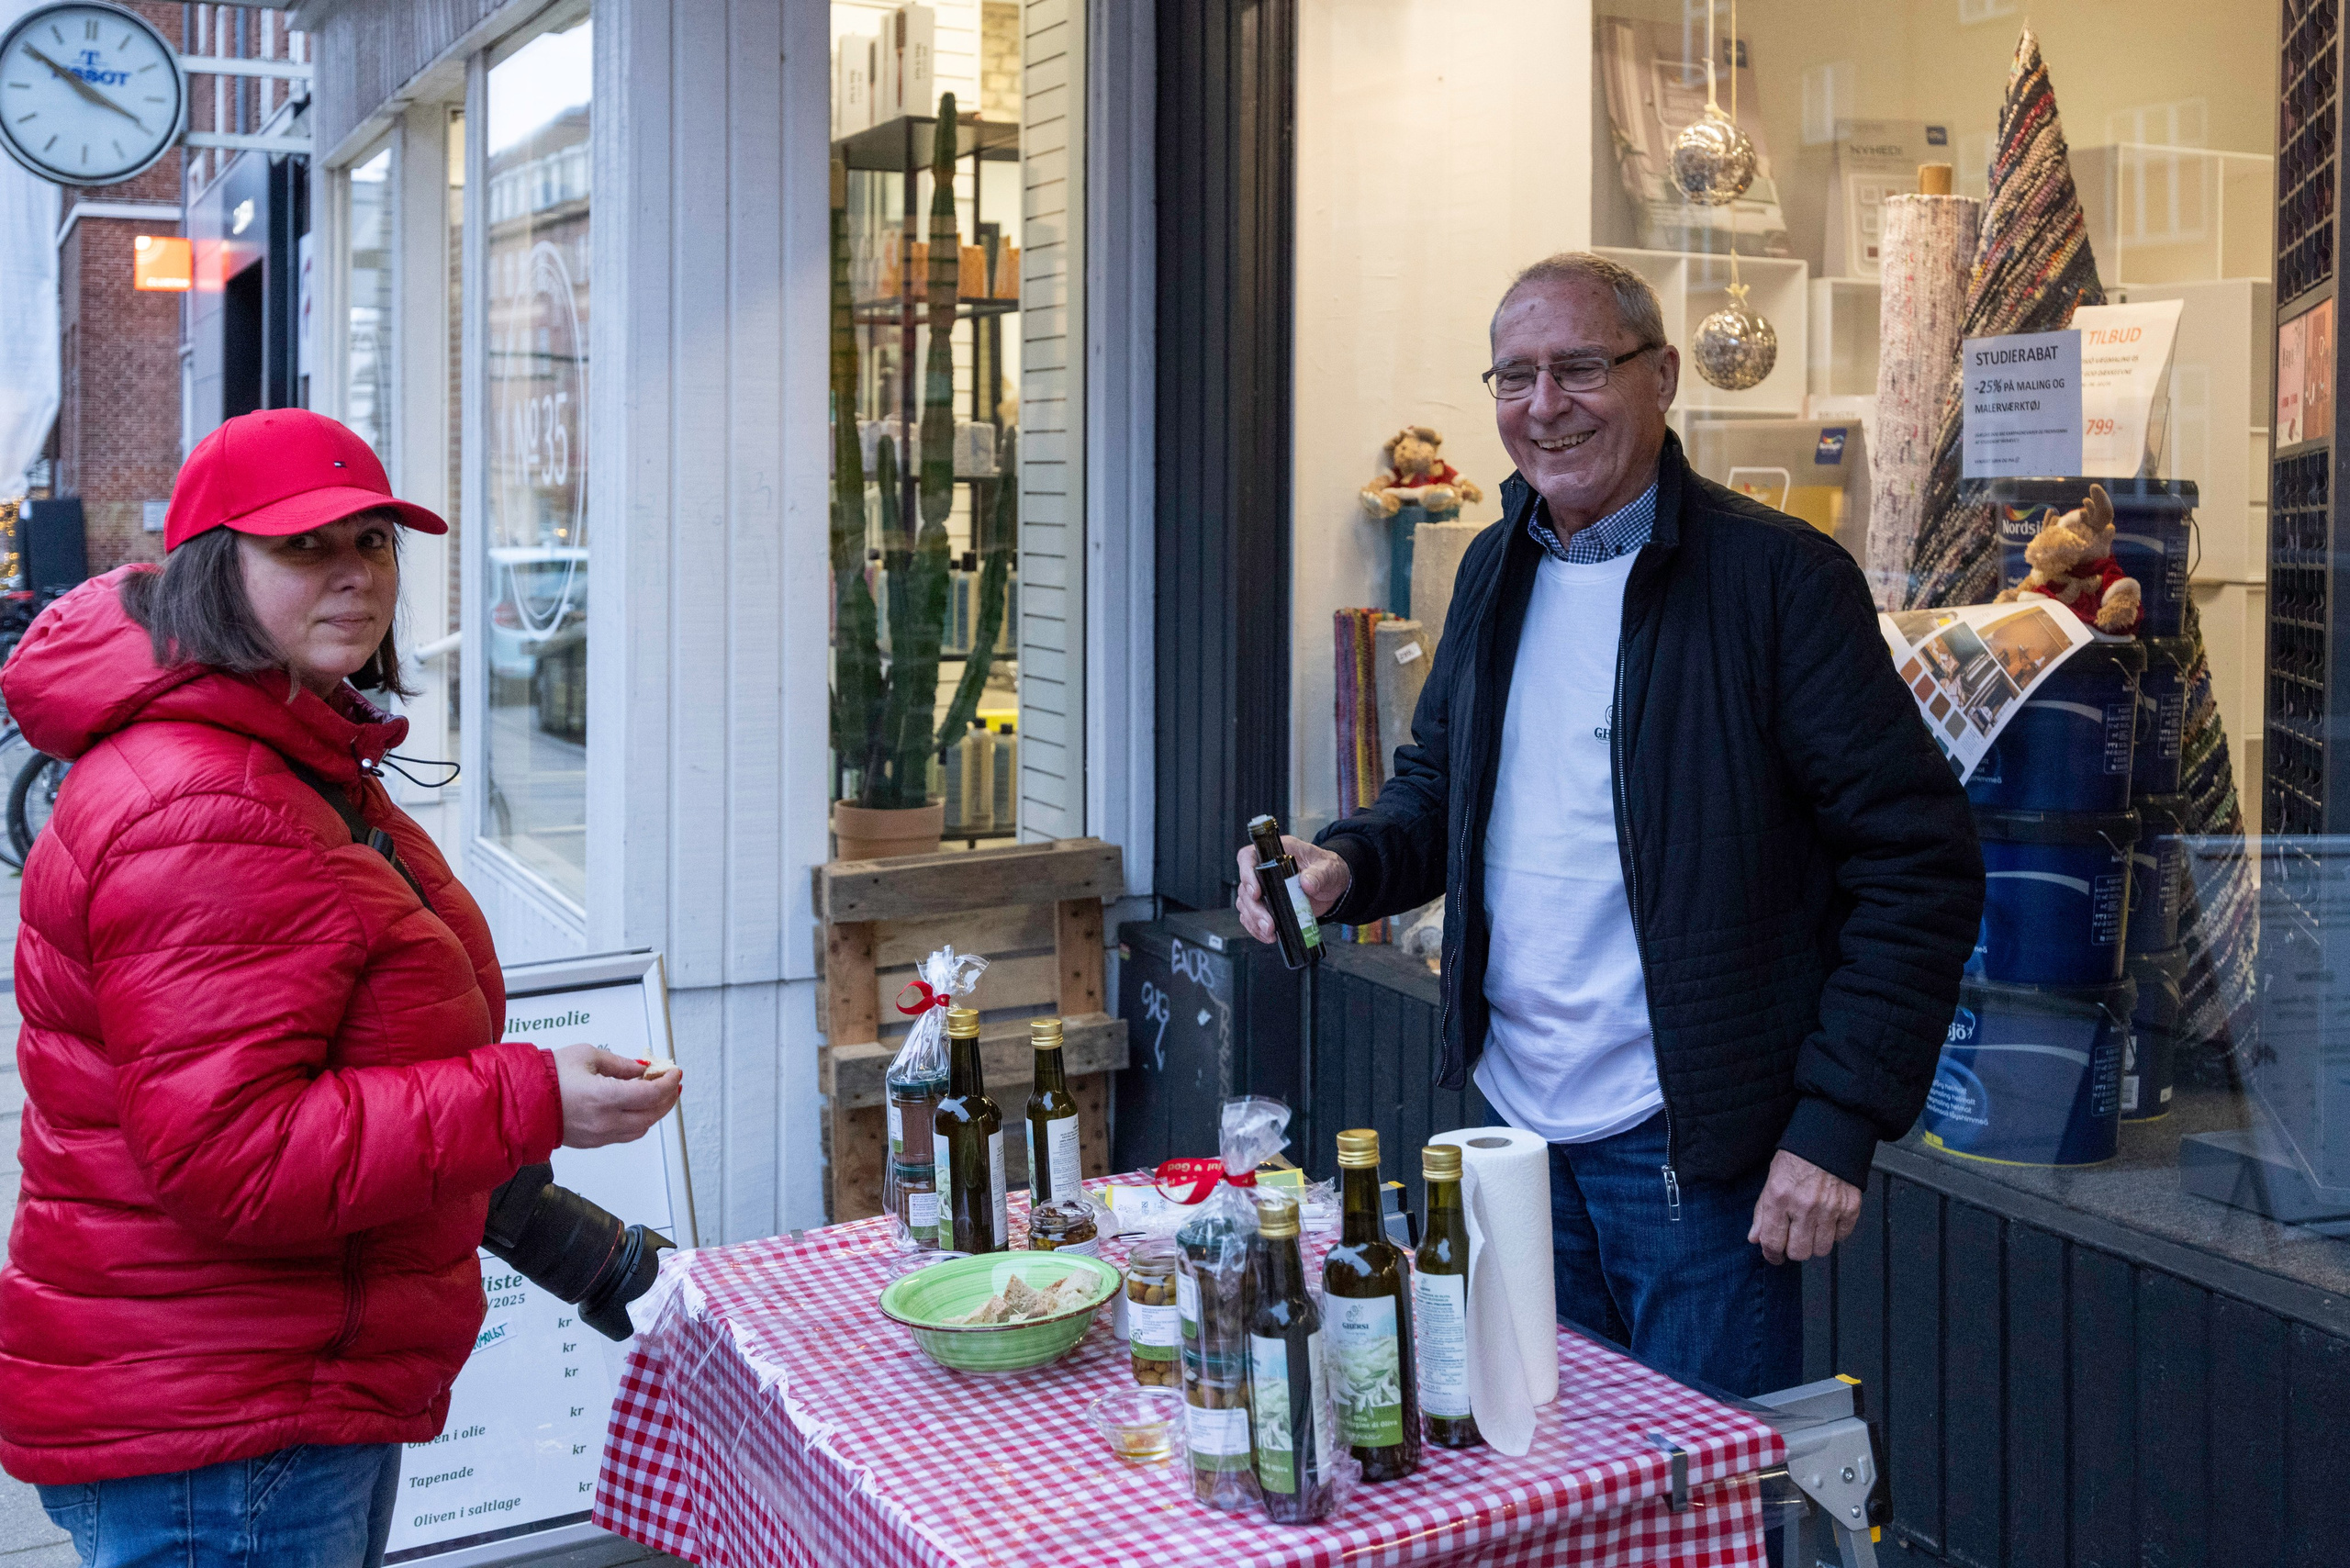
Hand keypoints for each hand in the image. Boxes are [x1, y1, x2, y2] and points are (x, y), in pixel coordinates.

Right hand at [554, 1044, 681, 1148]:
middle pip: (652, 1115)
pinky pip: (625, 1135)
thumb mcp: (587, 1056)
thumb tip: (641, 1068)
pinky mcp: (592, 1142)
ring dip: (654, 1112)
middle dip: (668, 1098)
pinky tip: (637, 1106)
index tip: (675, 1072)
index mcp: (604, 1098)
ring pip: (641, 1129)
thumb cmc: (546, 1076)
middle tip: (672, 1083)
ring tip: (657, 1094)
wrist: (520, 1099)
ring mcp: (598, 1135)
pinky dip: (637, 1121)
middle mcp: (604, 1121)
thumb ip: (620, 1064)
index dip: (669, 1083)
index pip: (651, 1094)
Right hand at [1234, 836, 1350, 944]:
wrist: (1335, 887)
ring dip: (1254, 921)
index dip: (1246, 874)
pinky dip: (1257, 928)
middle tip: (1268, 923)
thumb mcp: (1328, 869)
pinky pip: (1252, 917)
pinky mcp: (1269, 905)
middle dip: (1254, 909)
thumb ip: (1319, 874)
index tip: (1256, 893)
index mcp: (1276, 853)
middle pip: (1245, 888)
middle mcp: (1265, 870)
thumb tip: (1307, 882)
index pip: (1249, 857)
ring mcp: (1266, 889)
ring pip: (1246, 905)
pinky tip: (1268, 935)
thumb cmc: (1329, 869)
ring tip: (1270, 932)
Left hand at [1746, 1149, 1861, 1264]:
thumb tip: (1755, 1238)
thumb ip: (1762, 1212)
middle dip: (1793, 1250)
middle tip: (1793, 1240)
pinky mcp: (1850, 1208)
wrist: (1828, 1138)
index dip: (1771, 1254)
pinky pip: (1841, 1237)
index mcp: (1780, 1198)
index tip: (1774, 1255)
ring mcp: (1830, 1209)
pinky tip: (1828, 1220)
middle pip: (1799, 1252)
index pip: (1772, 1241)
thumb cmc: (1797, 1158)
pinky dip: (1834, 1234)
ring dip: (1815, 1244)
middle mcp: (1804, 1206)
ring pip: (1821, 1249)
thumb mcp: (1771, 1180)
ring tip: (1811, 1228)